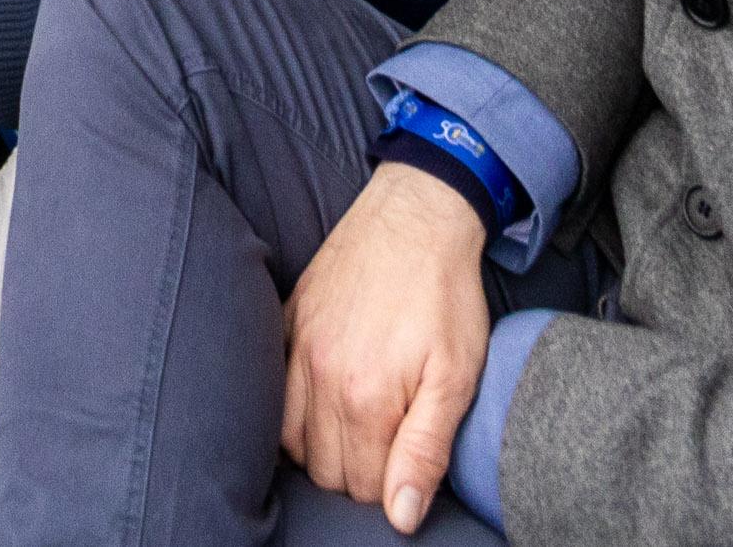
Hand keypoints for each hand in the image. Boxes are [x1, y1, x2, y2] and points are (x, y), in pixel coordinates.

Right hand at [282, 162, 504, 533]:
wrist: (416, 215)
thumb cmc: (445, 296)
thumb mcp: (457, 376)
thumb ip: (426, 450)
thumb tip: (400, 517)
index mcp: (365, 397)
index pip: (365, 488)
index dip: (393, 487)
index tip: (412, 462)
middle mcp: (320, 378)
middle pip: (327, 470)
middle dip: (360, 472)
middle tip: (393, 444)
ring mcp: (297, 349)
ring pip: (294, 441)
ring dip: (325, 448)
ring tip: (362, 427)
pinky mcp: (287, 324)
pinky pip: (274, 396)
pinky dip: (295, 414)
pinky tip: (325, 404)